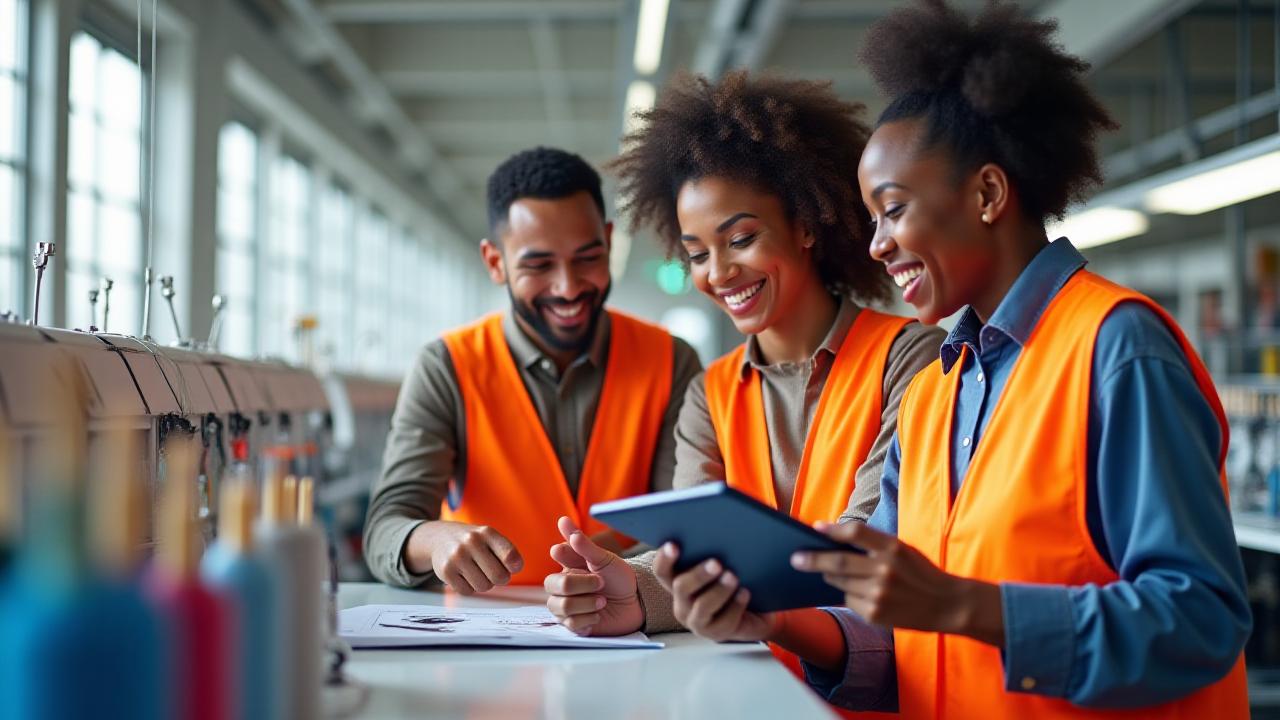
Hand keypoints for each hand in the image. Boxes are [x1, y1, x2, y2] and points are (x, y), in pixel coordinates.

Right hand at [407, 520, 522, 594]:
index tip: (513, 567)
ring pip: (483, 587)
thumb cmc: (471, 541)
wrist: (439, 537)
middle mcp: (472, 542)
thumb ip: (505, 552)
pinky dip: (468, 587)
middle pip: (499, 577)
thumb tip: (515, 567)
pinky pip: (467, 591)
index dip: (515, 566)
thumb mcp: (489, 538)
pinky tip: (464, 575)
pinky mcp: (446, 570)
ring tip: (476, 571)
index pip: (510, 555)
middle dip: (499, 579)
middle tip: (493, 572)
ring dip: (483, 583)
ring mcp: (457, 556)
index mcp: (487, 533)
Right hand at [544, 516, 643, 635]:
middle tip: (601, 584)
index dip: (571, 557)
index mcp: (568, 565)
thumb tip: (563, 520)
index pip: (556, 554)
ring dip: (587, 603)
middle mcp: (561, 587)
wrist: (636, 603)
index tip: (590, 563)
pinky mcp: (573, 625)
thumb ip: (583, 544)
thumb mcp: (604, 559)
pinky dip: (589, 619)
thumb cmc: (619, 578)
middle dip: (582, 584)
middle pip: (553, 584)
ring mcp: (565, 607)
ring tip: (603, 601)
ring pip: (561, 607)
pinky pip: (570, 624)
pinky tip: (598, 615)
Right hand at [653, 542, 776, 642]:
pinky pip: (723, 621)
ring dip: (719, 590)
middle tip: (716, 563)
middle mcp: (682, 602)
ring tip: (733, 576)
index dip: (665, 558)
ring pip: (702, 606)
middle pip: (681, 587)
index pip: (662, 571)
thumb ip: (712, 553)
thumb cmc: (735, 581)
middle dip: (698, 574)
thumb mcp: (721, 566)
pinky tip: (745, 593)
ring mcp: (696, 621)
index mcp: (677, 582)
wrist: (755, 612)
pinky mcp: (715, 634)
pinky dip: (735, 605)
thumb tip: (718, 532)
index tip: (674, 545)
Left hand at [791, 521, 1004, 646]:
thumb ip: (875, 545)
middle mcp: (885, 570)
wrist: (948, 604)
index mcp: (893, 548)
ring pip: (840, 583)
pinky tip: (859, 593)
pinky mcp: (876, 613)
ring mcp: (879, 594)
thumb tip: (835, 541)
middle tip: (796, 558)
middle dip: (812, 560)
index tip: (815, 528)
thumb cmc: (921, 573)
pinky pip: (850, 601)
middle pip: (838, 562)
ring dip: (831, 578)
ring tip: (828, 573)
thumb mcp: (903, 550)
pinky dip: (848, 595)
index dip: (832, 529)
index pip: (855, 532)